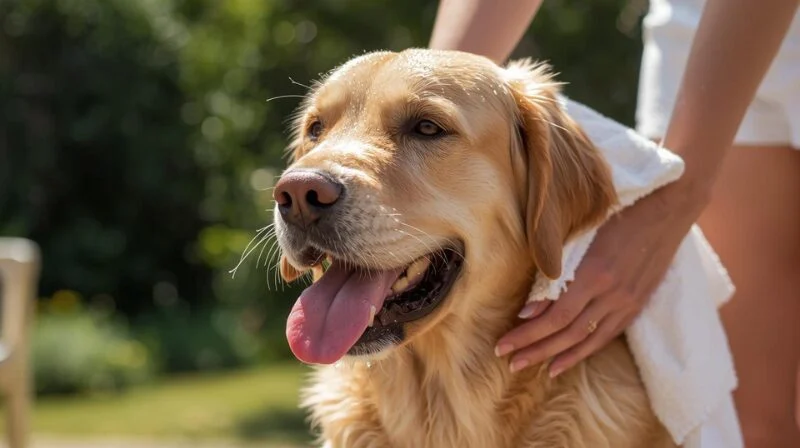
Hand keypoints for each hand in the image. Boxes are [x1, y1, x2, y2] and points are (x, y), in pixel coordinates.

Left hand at [495, 182, 706, 376]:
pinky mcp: (636, 304)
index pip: (555, 317)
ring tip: (529, 367)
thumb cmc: (614, 211)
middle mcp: (612, 294)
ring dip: (556, 357)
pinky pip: (606, 335)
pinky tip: (562, 362)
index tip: (503, 345)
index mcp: (594, 274)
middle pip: (568, 333)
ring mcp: (627, 302)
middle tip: (509, 362)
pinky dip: (583, 352)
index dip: (528, 335)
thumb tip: (528, 311)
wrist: (666, 205)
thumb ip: (554, 273)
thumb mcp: (580, 236)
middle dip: (535, 350)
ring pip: (587, 340)